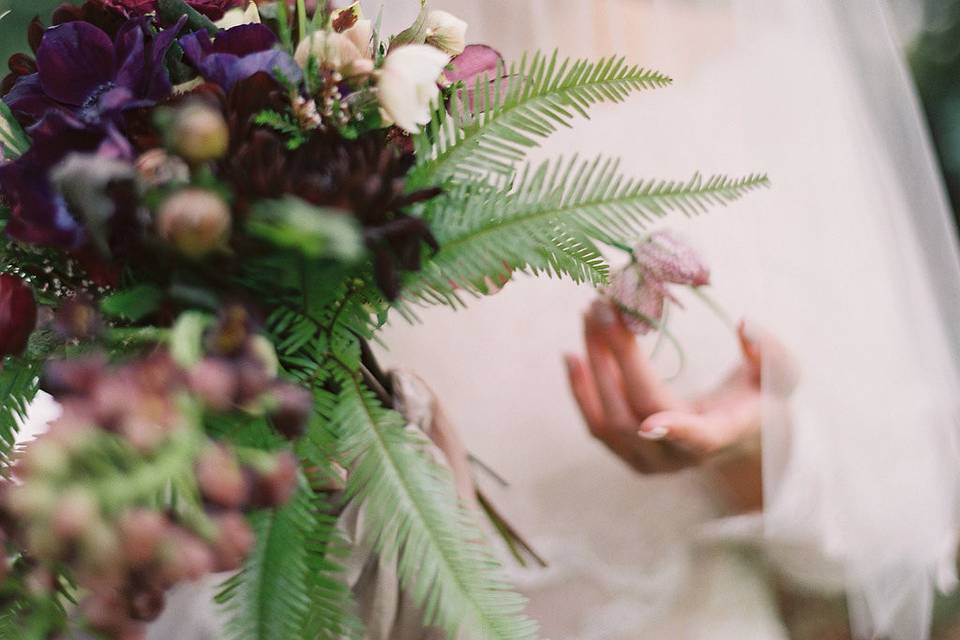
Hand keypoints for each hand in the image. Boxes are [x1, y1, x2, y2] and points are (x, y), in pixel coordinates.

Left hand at [565, 299, 796, 508]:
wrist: (739, 435)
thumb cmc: (760, 397)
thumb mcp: (780, 374)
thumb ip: (770, 351)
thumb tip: (744, 324)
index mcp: (721, 436)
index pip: (698, 440)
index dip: (676, 431)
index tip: (651, 422)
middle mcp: (680, 457)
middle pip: (638, 413)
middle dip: (616, 358)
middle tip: (603, 307)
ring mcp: (649, 462)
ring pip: (609, 421)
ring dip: (594, 365)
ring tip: (589, 316)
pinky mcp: (627, 454)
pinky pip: (597, 426)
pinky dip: (581, 389)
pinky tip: (572, 354)